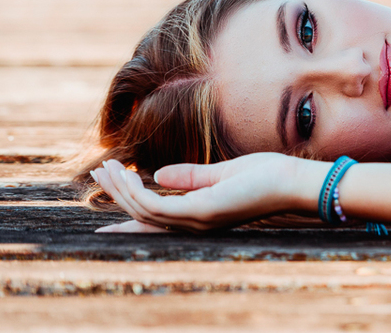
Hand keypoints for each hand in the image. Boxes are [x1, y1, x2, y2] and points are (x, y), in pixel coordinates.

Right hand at [91, 153, 328, 233]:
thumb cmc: (268, 177)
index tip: (100, 222)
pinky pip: (156, 205)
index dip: (126, 219)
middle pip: (143, 215)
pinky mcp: (202, 211)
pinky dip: (137, 191)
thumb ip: (192, 176)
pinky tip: (127, 174)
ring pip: (143, 210)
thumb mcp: (223, 174)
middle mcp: (194, 224)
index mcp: (199, 215)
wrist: (294, 181)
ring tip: (106, 167)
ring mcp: (197, 221)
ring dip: (121, 189)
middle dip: (117, 195)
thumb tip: (160, 174)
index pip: (155, 221)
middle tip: (96, 174)